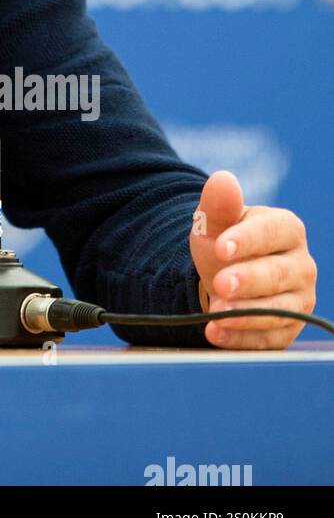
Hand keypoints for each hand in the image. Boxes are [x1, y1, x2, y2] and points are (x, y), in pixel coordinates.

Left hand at [189, 169, 316, 349]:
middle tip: (220, 283)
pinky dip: (241, 338)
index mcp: (287, 229)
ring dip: (245, 314)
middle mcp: (301, 265)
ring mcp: (299, 300)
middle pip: (277, 274)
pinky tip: (216, 333)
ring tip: (215, 313)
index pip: (270, 233)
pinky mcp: (288, 329)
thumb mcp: (215, 223)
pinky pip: (269, 338)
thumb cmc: (224, 243)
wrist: (224, 276)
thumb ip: (219, 204)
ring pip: (277, 310)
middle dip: (248, 280)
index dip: (246, 240)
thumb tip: (223, 179)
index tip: (220, 247)